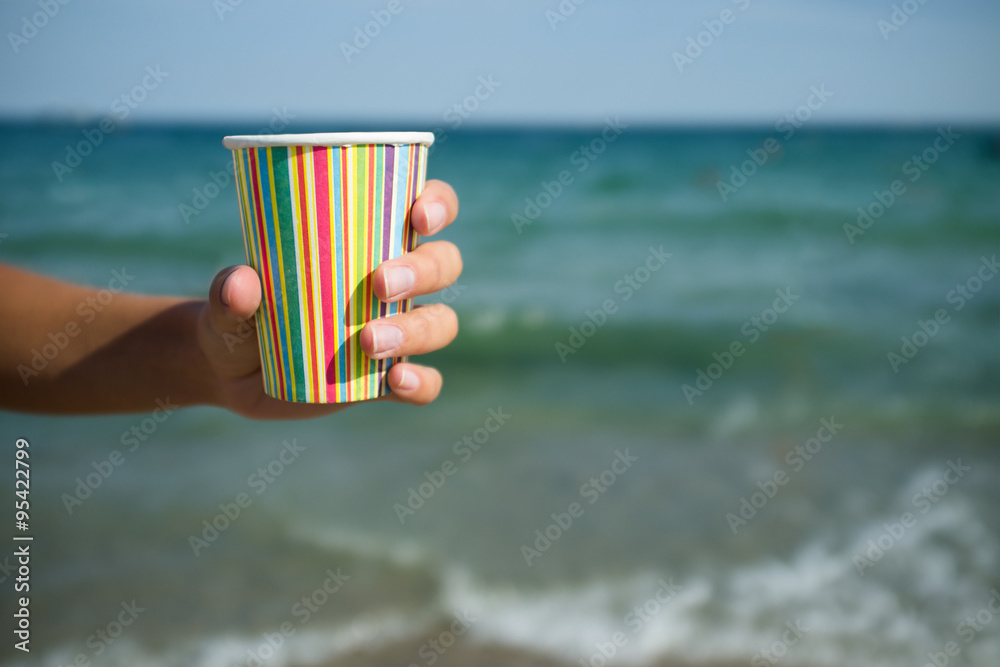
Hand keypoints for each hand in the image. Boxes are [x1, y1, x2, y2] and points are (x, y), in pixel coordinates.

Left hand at [196, 180, 460, 418]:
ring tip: (369, 344)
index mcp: (371, 241)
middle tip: (380, 286)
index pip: (426, 208)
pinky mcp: (390, 378)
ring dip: (418, 330)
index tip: (417, 216)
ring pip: (441, 321)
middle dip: (424, 270)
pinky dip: (421, 382)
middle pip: (444, 264)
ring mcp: (399, 330)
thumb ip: (229, 292)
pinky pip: (427, 382)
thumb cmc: (238, 315)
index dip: (438, 204)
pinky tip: (396, 381)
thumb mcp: (227, 302)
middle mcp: (398, 282)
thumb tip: (242, 283)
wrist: (231, 372)